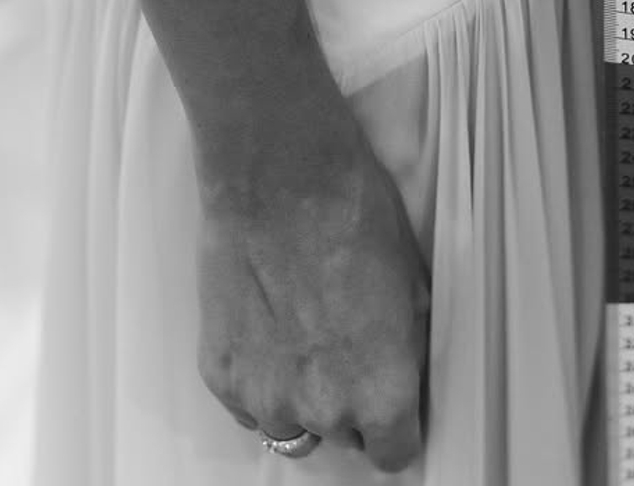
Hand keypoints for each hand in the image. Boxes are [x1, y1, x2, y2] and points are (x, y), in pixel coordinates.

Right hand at [196, 114, 429, 475]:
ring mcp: (264, 397)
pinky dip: (259, 374)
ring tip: (304, 333)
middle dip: (349, 401)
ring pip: (289, 425)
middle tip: (347, 344)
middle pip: (343, 435)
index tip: (393, 407)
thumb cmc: (352, 215)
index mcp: (381, 391)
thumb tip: (404, 365)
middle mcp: (323, 409)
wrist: (281, 179)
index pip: (395, 453)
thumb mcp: (412, 282)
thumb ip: (406, 345)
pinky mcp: (221, 375)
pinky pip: (246, 401)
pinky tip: (270, 324)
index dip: (397, 428)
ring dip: (299, 394)